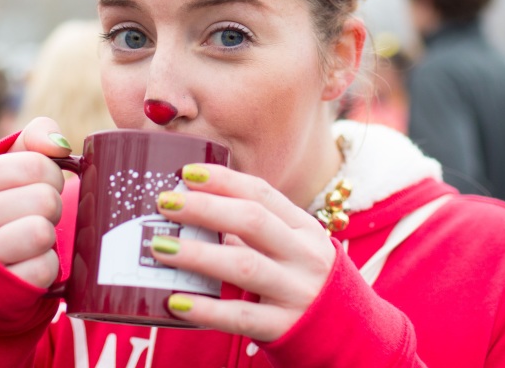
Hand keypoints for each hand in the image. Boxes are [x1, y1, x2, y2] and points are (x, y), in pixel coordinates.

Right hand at [0, 117, 70, 287]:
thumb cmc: (2, 205)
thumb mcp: (10, 164)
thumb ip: (35, 138)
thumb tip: (59, 145)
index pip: (36, 164)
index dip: (50, 174)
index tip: (37, 185)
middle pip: (45, 199)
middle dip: (50, 206)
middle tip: (34, 215)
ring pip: (43, 233)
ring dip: (48, 236)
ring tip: (31, 238)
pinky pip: (45, 268)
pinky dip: (46, 266)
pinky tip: (27, 263)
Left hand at [148, 164, 336, 341]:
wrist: (345, 331)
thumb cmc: (300, 278)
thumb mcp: (290, 246)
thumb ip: (253, 230)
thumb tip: (190, 210)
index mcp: (303, 227)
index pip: (261, 193)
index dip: (222, 180)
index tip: (186, 173)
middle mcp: (303, 255)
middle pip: (252, 221)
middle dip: (205, 208)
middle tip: (164, 203)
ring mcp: (295, 291)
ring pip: (244, 266)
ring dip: (197, 254)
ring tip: (159, 247)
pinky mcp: (283, 326)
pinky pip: (240, 316)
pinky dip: (206, 309)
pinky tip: (176, 302)